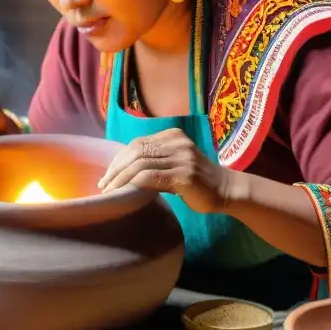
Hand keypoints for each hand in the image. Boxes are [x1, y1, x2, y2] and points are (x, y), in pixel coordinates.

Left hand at [98, 129, 234, 213]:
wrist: (227, 191)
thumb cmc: (198, 182)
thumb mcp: (176, 163)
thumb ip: (155, 160)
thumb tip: (123, 171)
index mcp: (173, 136)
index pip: (137, 143)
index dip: (119, 159)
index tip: (108, 174)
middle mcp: (177, 143)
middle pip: (136, 152)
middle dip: (116, 169)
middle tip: (103, 185)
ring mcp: (182, 158)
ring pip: (140, 164)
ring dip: (121, 179)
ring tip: (110, 191)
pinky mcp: (185, 175)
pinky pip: (151, 177)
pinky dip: (134, 184)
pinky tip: (125, 193)